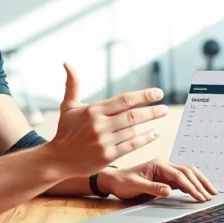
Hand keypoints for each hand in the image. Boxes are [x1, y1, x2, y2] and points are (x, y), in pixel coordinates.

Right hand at [46, 63, 168, 176]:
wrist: (58, 160)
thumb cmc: (65, 131)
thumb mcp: (68, 106)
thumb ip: (72, 84)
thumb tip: (67, 63)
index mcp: (93, 111)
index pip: (124, 100)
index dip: (143, 96)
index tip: (158, 93)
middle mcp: (100, 125)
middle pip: (132, 115)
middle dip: (152, 110)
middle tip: (165, 107)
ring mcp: (104, 142)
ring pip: (133, 130)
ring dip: (150, 123)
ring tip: (161, 116)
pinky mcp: (108, 156)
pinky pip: (131, 146)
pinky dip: (145, 139)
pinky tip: (154, 133)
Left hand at [99, 159, 217, 201]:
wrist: (114, 181)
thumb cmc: (123, 182)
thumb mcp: (135, 186)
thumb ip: (152, 188)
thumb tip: (169, 191)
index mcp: (158, 165)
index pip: (179, 175)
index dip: (190, 186)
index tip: (199, 196)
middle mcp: (164, 165)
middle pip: (188, 172)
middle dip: (200, 183)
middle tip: (210, 196)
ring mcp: (166, 171)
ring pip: (188, 174)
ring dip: (200, 182)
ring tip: (211, 192)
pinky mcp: (166, 178)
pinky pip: (183, 180)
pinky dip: (193, 185)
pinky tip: (200, 191)